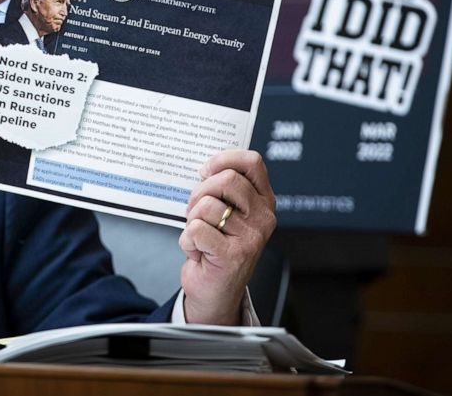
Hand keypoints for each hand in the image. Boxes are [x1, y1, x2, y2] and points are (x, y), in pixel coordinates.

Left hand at [179, 149, 275, 324]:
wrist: (215, 292)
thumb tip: (208, 165)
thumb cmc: (216, 247)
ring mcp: (250, 238)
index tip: (206, 170)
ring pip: (207, 205)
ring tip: (200, 236)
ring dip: (192, 220)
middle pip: (226, 180)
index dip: (224, 159)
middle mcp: (262, 218)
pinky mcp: (232, 255)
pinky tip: (197, 251)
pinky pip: (196, 229)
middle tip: (196, 212)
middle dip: (200, 192)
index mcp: (263, 202)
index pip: (252, 162)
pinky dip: (188, 240)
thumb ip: (225, 189)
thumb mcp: (228, 213)